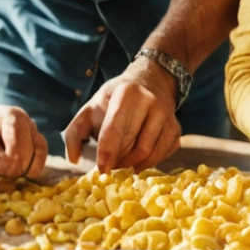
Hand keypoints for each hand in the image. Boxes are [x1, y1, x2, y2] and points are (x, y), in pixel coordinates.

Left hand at [62, 58, 182, 171]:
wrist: (150, 80)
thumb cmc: (116, 98)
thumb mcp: (91, 107)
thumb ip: (74, 132)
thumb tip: (73, 159)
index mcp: (126, 93)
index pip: (115, 128)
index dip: (107, 152)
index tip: (101, 170)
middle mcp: (150, 102)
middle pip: (133, 145)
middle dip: (119, 160)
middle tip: (110, 163)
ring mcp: (167, 115)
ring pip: (149, 153)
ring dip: (133, 164)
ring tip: (124, 161)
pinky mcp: (176, 127)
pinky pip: (163, 154)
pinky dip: (149, 161)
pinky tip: (140, 156)